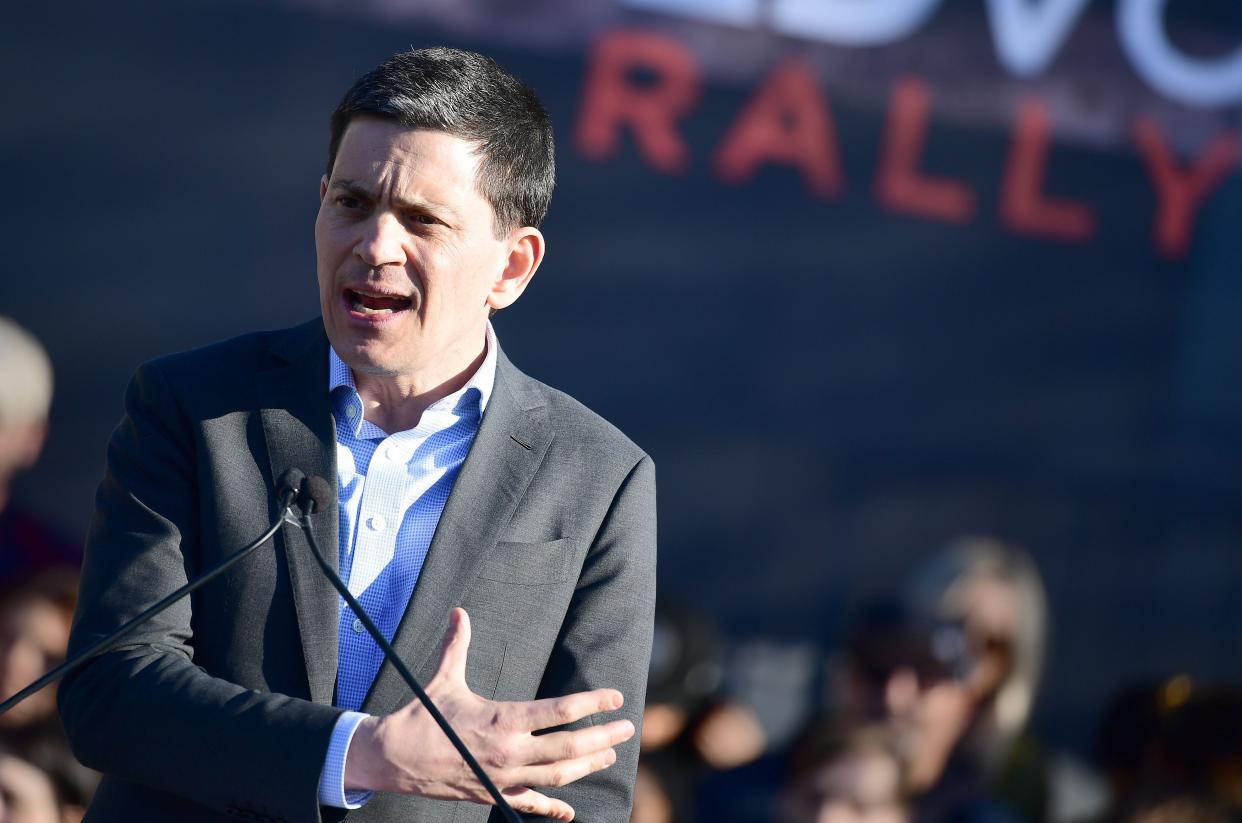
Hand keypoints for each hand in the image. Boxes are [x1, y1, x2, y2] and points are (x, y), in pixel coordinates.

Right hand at [343, 608, 634, 819]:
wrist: (393, 759)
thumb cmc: (421, 716)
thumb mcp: (444, 679)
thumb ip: (458, 645)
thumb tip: (460, 612)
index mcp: (503, 719)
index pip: (561, 710)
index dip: (593, 704)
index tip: (616, 699)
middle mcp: (509, 751)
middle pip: (570, 747)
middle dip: (603, 738)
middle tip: (627, 729)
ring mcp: (504, 778)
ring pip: (558, 777)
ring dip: (587, 766)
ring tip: (608, 755)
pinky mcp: (494, 795)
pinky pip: (531, 804)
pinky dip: (554, 808)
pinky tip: (572, 809)